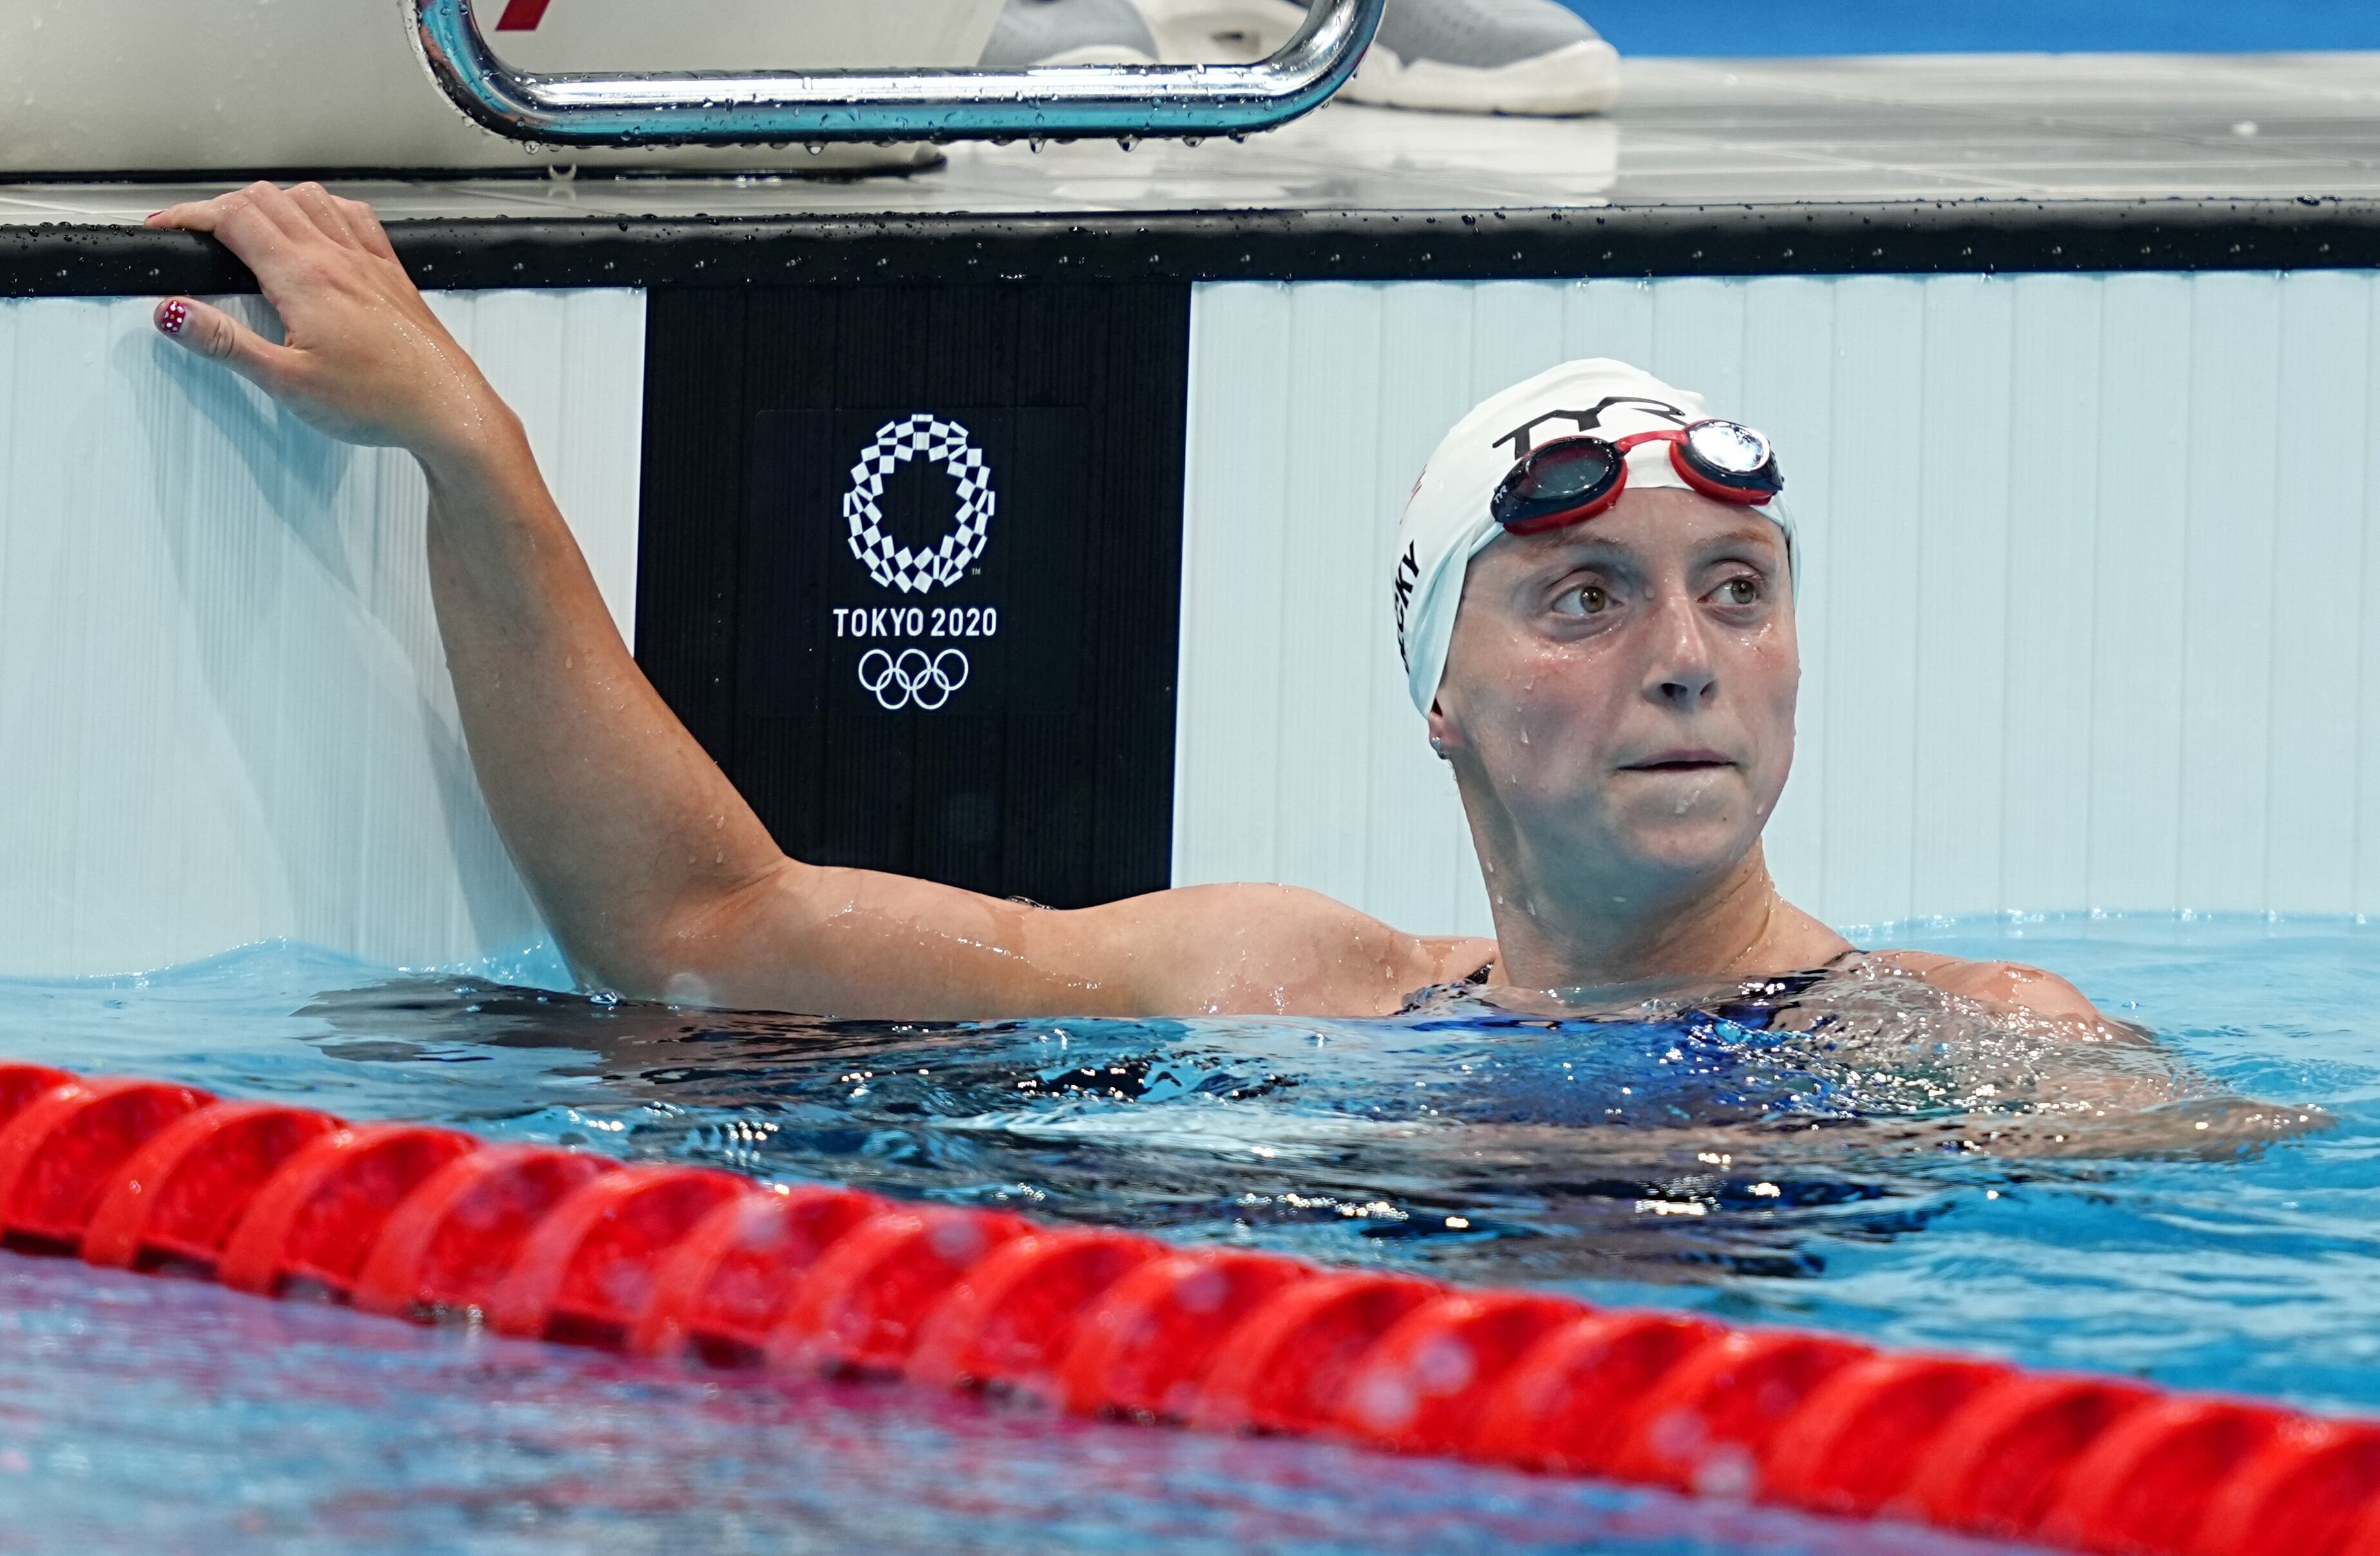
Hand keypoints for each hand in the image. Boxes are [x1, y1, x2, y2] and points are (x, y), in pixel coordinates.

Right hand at [147, 182, 512, 466]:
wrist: (448, 410)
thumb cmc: (381, 400)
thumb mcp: (286, 382)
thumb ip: (224, 344)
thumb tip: (173, 314)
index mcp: (305, 277)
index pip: (233, 217)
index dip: (189, 215)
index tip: (165, 228)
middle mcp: (338, 257)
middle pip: (266, 199)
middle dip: (221, 206)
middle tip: (197, 232)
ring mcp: (369, 261)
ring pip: (311, 199)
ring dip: (272, 202)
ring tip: (248, 225)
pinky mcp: (392, 274)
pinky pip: (355, 217)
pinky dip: (323, 209)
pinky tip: (320, 227)